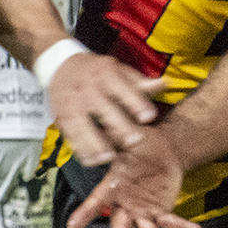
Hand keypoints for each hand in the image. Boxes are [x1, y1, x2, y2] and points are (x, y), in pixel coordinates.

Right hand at [48, 52, 165, 165]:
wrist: (62, 67)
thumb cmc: (99, 73)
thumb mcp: (119, 71)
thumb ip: (140, 83)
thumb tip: (165, 84)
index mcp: (106, 74)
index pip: (123, 88)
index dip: (136, 102)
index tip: (150, 117)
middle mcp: (88, 88)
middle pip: (103, 108)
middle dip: (119, 125)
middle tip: (135, 141)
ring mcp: (73, 104)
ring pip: (83, 125)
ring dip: (95, 142)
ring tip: (108, 157)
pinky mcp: (62, 117)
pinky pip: (70, 135)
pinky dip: (79, 149)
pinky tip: (91, 160)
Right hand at [65, 130, 202, 227]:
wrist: (164, 148)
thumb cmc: (141, 142)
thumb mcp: (127, 137)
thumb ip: (114, 135)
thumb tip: (102, 123)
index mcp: (112, 186)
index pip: (95, 201)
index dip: (84, 214)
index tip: (73, 227)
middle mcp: (124, 203)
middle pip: (121, 226)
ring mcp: (143, 211)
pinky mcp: (160, 212)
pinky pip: (171, 222)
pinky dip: (183, 227)